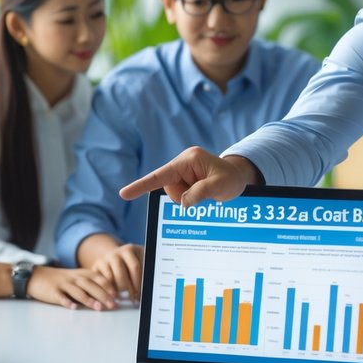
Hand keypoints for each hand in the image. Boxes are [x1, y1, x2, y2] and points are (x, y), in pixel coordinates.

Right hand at [28, 265, 119, 309]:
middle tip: (112, 305)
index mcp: (81, 274)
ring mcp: (63, 284)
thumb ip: (90, 284)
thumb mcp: (76, 277)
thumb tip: (107, 295)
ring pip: (78, 292)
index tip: (117, 295)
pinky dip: (67, 302)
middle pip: (90, 285)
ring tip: (98, 308)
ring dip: (89, 300)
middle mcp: (74, 278)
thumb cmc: (60, 280)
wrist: (37, 276)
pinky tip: (74, 308)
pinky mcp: (53, 292)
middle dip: (103, 295)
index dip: (108, 286)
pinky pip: (61, 297)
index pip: (98, 278)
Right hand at [88, 243, 142, 302]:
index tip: (141, 293)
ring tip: (124, 299)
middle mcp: (115, 253)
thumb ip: (146, 270)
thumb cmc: (132, 264)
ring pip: (110, 280)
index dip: (138, 283)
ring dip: (117, 292)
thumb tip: (149, 287)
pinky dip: (108, 291)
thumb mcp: (141, 262)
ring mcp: (104, 260)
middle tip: (133, 299)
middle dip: (128, 289)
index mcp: (129, 249)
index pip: (134, 267)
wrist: (115, 258)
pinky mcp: (95, 267)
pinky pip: (101, 282)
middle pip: (120, 275)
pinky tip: (114, 296)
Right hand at [119, 146, 258, 204]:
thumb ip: (200, 193)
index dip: (141, 185)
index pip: (160, 176)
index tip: (124, 194)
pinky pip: (180, 195)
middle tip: (207, 193)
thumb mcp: (221, 186)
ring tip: (207, 193)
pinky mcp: (184, 179)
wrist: (238, 178)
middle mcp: (183, 163)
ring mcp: (183, 171)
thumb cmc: (232, 179)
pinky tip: (203, 195)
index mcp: (189, 160)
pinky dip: (190, 198)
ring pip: (174, 194)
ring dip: (189, 198)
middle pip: (169, 188)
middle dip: (185, 196)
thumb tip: (183, 202)